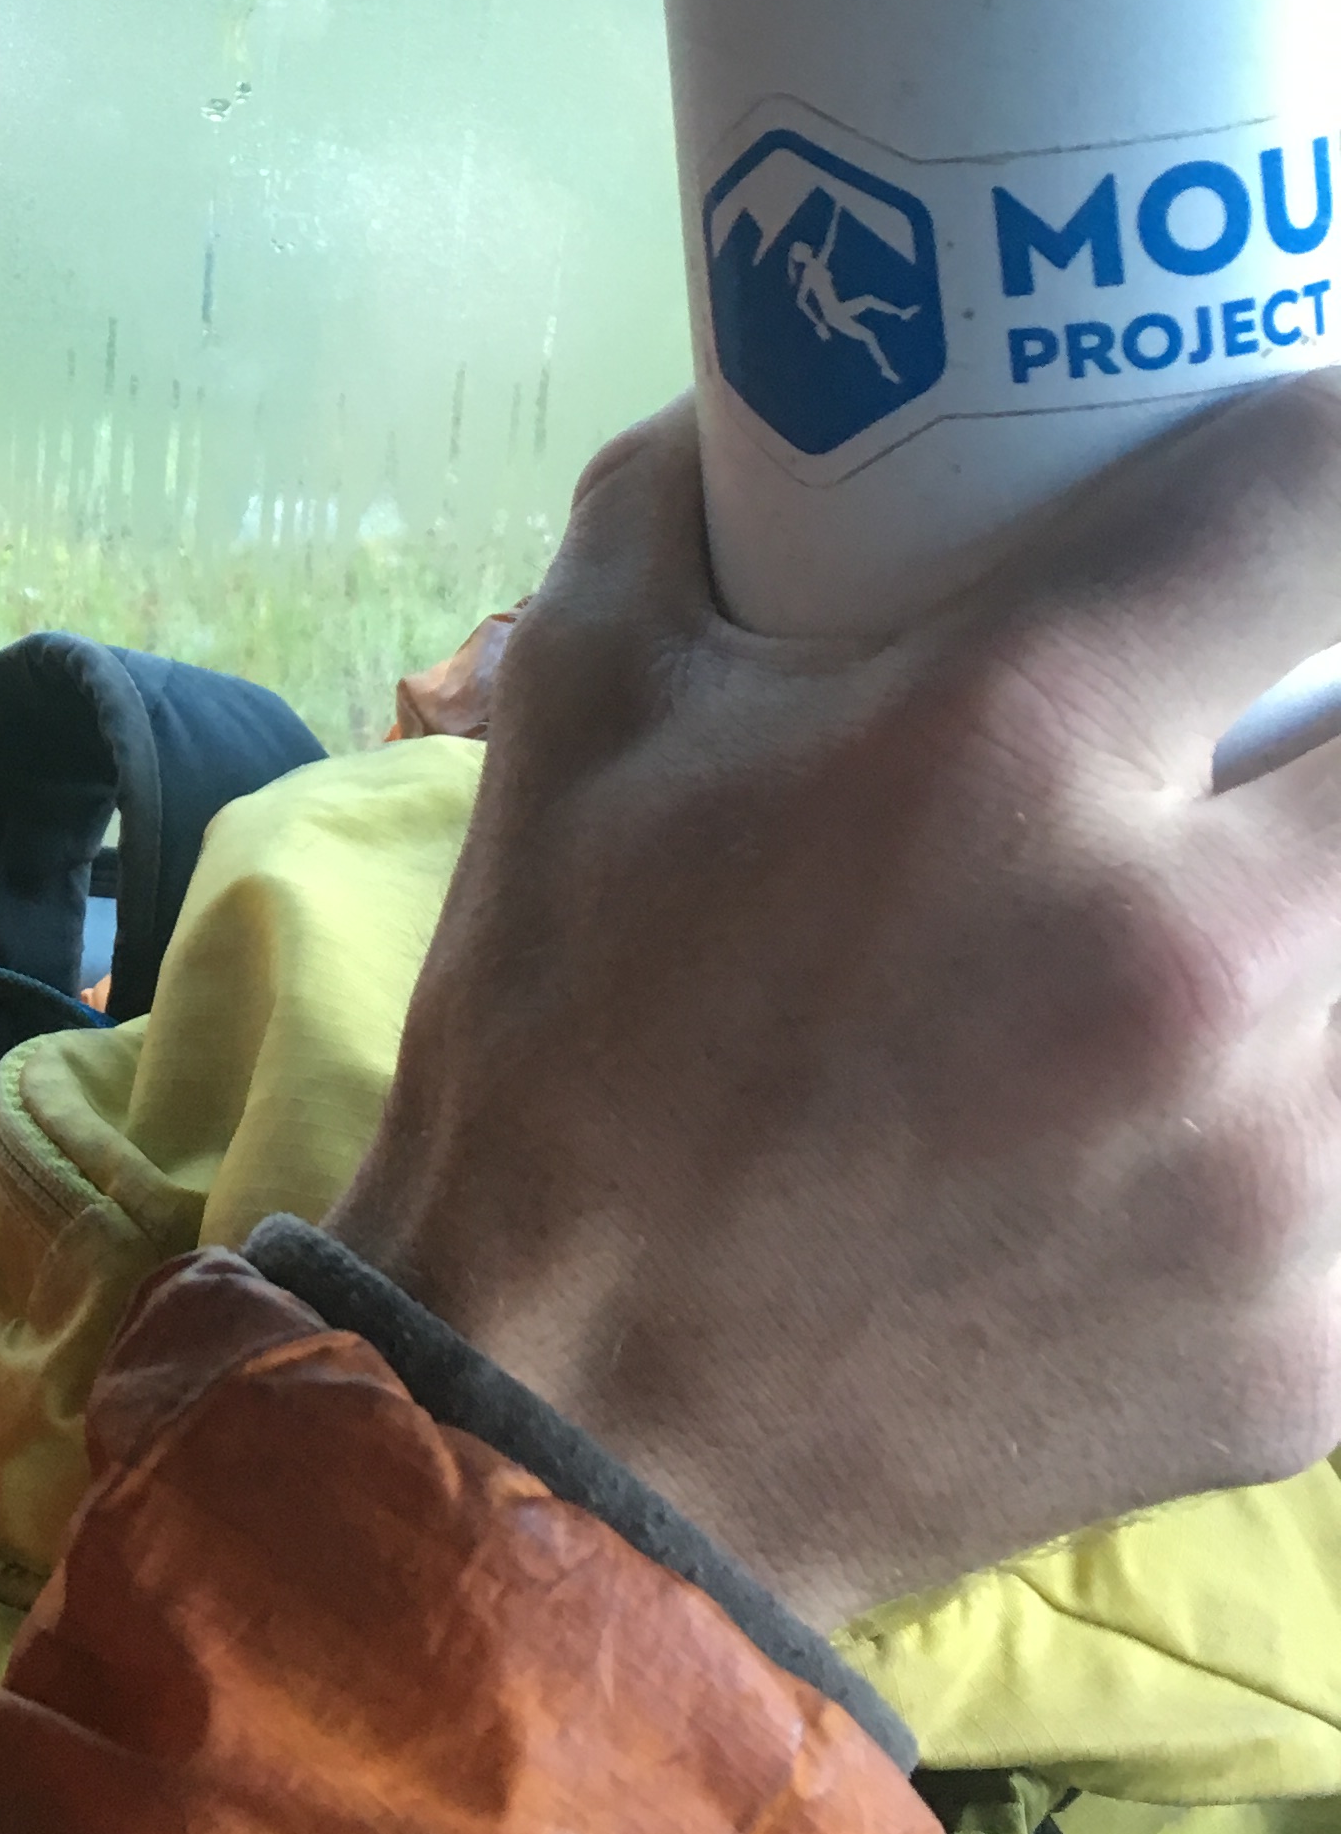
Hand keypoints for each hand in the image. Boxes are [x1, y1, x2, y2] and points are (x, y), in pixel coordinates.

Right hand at [330, 381, 1340, 1629]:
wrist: (576, 1429)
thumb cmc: (569, 1032)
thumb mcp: (583, 705)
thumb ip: (686, 507)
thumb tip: (784, 404)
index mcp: (1003, 751)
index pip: (1319, 487)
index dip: (1322, 432)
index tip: (1285, 465)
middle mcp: (1189, 951)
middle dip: (1340, 676)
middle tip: (1277, 691)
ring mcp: (1289, 1168)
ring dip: (1334, 876)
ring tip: (1257, 875)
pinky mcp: (1328, 1339)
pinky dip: (1320, 1087)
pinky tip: (1233, 1081)